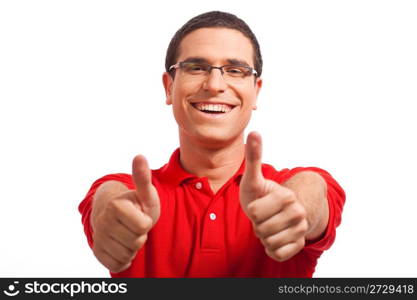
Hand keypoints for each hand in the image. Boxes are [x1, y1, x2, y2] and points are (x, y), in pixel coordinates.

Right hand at [92, 155, 159, 272]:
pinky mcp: (97, 253)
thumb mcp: (145, 193)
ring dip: (133, 247)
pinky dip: (125, 258)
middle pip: (136, 242)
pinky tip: (122, 245)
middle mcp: (102, 221)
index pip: (143, 226)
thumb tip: (139, 156)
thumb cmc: (136, 204)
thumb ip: (143, 178)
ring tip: (129, 233)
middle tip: (134, 224)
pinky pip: (118, 265)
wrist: (116, 216)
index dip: (146, 222)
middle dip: (140, 235)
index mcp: (115, 205)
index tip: (139, 213)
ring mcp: (98, 238)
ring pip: (128, 255)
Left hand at [239, 132, 307, 261]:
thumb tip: (254, 132)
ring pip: (269, 242)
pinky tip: (274, 238)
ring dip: (263, 236)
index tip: (260, 204)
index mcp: (287, 196)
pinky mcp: (299, 245)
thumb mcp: (253, 177)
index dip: (252, 211)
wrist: (274, 212)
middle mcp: (298, 213)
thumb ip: (254, 156)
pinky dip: (270, 249)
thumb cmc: (260, 194)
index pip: (255, 213)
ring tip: (268, 226)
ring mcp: (300, 230)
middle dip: (257, 224)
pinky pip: (277, 254)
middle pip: (262, 229)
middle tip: (264, 216)